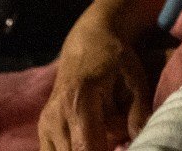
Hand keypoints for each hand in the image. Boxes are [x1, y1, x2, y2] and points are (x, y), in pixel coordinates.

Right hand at [39, 11, 151, 150]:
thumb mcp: (134, 77)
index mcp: (79, 101)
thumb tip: (138, 138)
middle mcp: (57, 114)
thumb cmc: (114, 59)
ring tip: (102, 139)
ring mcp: (46, 123)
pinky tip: (89, 141)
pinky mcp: (43, 129)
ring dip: (85, 150)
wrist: (87, 42)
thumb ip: (139, 111)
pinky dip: (72, 150)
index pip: (85, 149)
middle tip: (114, 144)